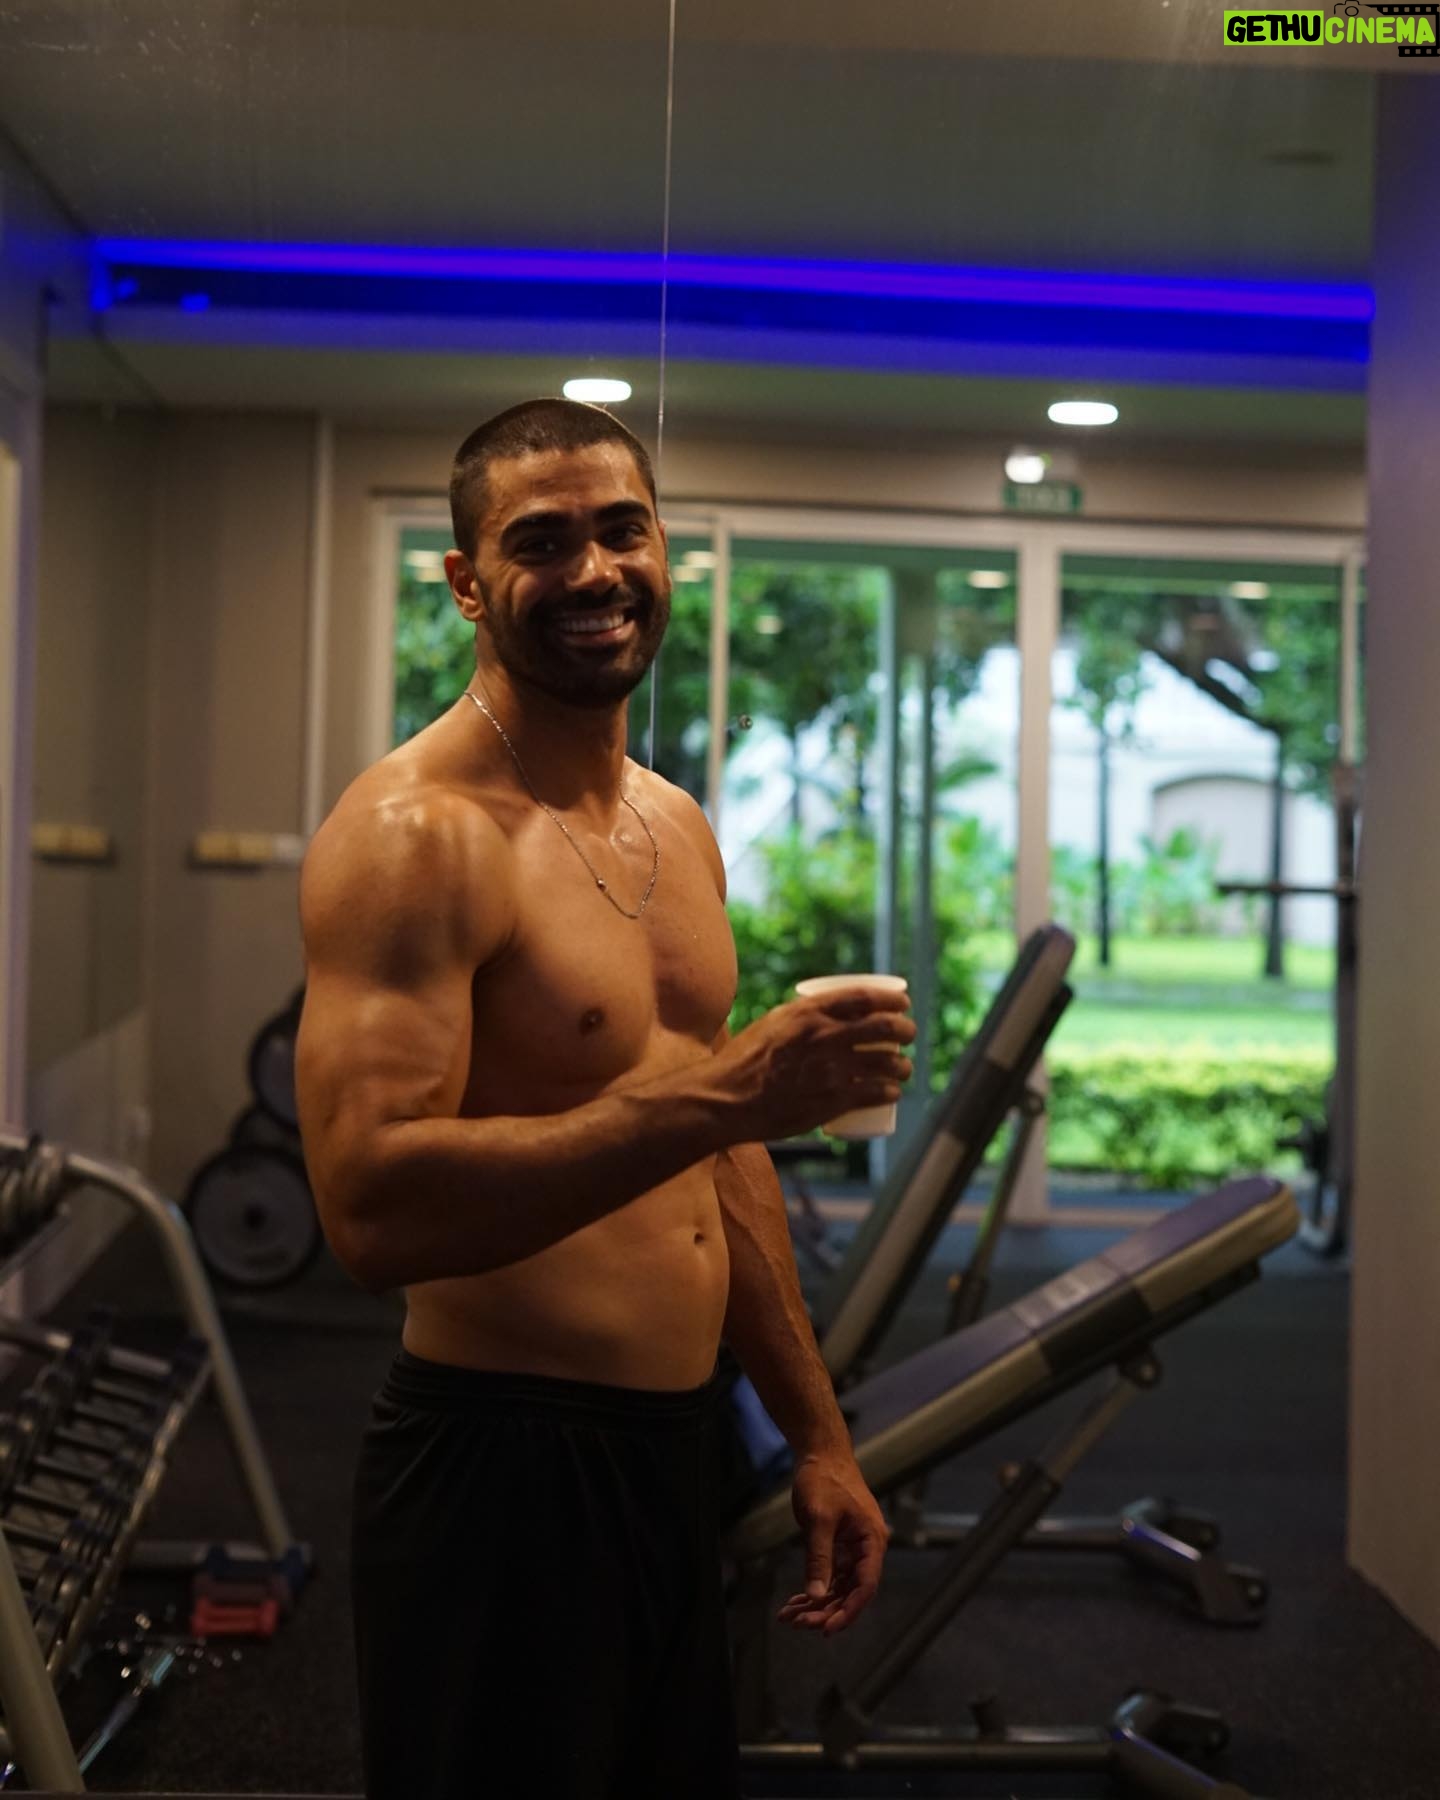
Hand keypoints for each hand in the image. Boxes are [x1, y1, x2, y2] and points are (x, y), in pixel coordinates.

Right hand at [715, 990, 916, 1143]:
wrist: (727, 1098)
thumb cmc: (744, 1060)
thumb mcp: (772, 1024)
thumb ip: (800, 1017)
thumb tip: (825, 1013)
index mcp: (808, 1012)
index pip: (863, 997)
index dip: (891, 999)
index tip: (903, 1003)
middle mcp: (823, 1036)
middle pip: (882, 1027)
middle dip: (905, 1029)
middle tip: (909, 1034)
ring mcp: (830, 1068)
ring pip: (885, 1061)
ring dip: (904, 1064)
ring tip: (904, 1068)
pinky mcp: (832, 1099)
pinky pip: (874, 1091)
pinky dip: (890, 1090)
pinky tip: (893, 1091)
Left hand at [776, 1451, 888, 1636]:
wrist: (820, 1453)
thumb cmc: (824, 1479)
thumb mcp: (819, 1519)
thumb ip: (819, 1558)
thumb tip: (816, 1595)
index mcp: (872, 1541)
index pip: (866, 1586)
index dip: (849, 1611)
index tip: (827, 1628)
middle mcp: (867, 1548)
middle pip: (850, 1591)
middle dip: (825, 1610)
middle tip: (798, 1623)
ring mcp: (853, 1548)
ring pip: (838, 1587)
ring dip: (816, 1604)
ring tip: (789, 1617)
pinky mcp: (839, 1546)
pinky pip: (829, 1575)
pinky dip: (813, 1589)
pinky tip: (794, 1602)